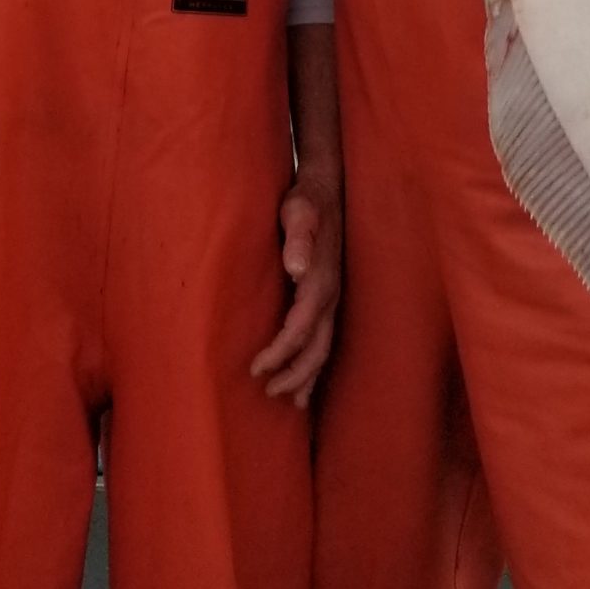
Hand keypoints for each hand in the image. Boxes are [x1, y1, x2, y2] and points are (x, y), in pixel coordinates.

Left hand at [250, 174, 340, 408]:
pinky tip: (305, 377)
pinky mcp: (329, 295)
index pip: (300, 329)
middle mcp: (330, 295)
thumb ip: (298, 237)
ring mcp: (333, 297)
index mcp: (320, 281)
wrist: (328, 188)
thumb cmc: (306, 200)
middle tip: (268, 391)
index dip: (280, 352)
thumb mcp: (298, 211)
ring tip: (291, 400)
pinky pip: (325, 337)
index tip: (256, 368)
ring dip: (308, 375)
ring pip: (325, 347)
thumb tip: (297, 269)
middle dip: (295, 374)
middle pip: (317, 348)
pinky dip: (315, 362)